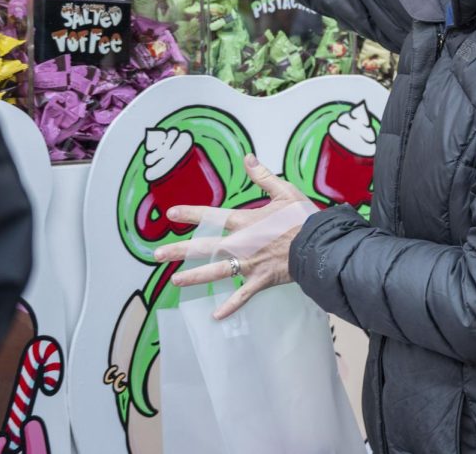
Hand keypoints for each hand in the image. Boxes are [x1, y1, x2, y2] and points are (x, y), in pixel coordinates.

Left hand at [153, 154, 315, 319]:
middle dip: (179, 251)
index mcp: (246, 222)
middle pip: (205, 248)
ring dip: (195, 277)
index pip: (212, 216)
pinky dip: (230, 307)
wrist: (319, 245)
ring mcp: (249, 264)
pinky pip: (242, 296)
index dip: (191, 214)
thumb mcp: (285, 191)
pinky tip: (216, 316)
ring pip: (217, 272)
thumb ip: (263, 176)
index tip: (171, 214)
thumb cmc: (303, 218)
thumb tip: (248, 158)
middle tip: (157, 255)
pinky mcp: (260, 280)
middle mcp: (241, 244)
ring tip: (175, 281)